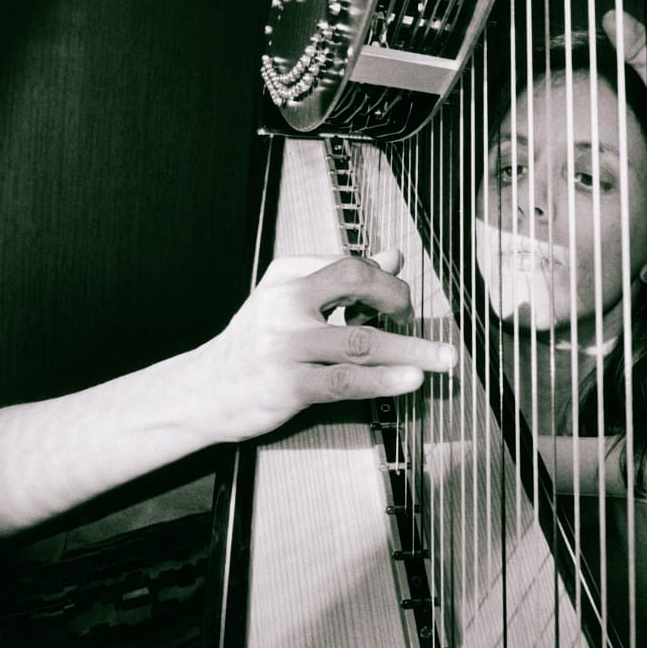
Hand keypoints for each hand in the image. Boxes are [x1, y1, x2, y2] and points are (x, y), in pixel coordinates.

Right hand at [191, 251, 455, 442]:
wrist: (202, 391)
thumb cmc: (253, 344)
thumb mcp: (289, 300)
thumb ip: (340, 280)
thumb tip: (393, 256)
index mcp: (288, 277)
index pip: (349, 263)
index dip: (386, 280)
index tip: (402, 303)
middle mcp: (285, 304)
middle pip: (356, 285)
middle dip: (400, 300)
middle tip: (421, 321)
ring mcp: (285, 345)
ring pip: (360, 341)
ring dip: (410, 349)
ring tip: (444, 358)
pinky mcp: (287, 385)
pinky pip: (345, 381)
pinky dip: (383, 380)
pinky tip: (410, 380)